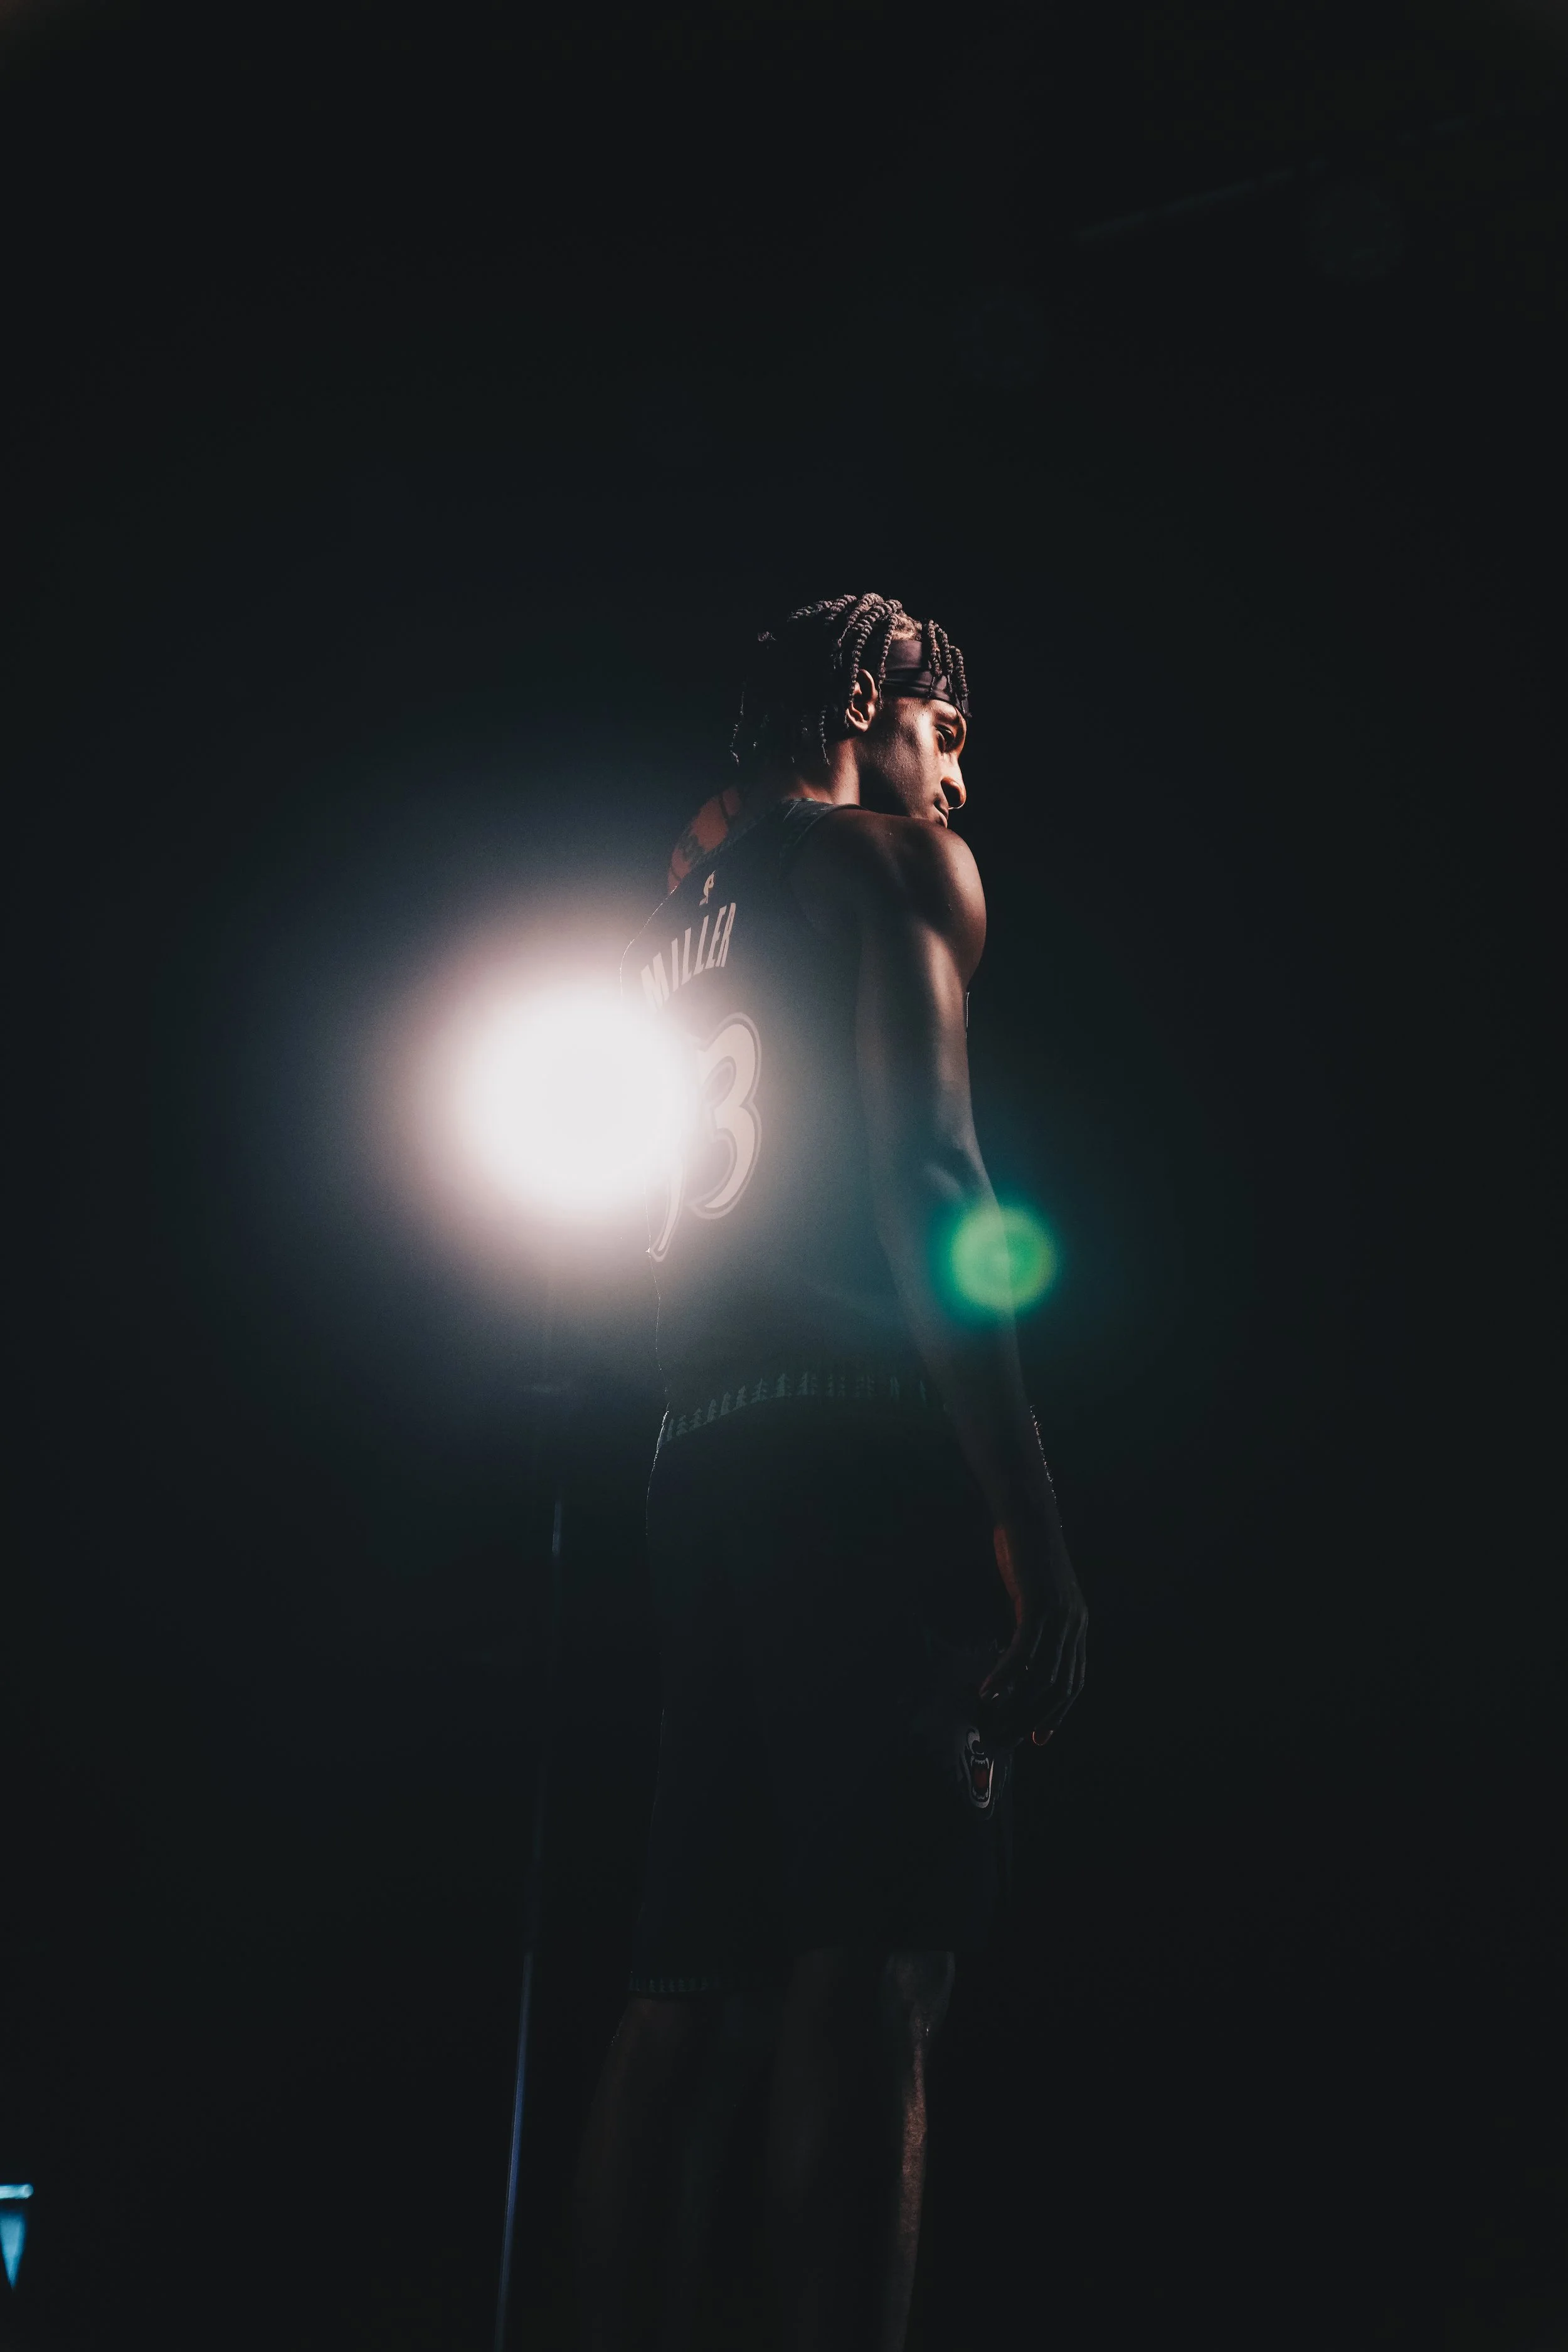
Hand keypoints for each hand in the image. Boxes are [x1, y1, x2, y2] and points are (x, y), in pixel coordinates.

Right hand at [976, 1520, 1086, 1748]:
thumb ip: (1037, 1622)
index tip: (1039, 1737)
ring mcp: (1058, 1616)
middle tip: (1008, 1737)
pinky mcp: (1037, 1605)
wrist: (1028, 1514)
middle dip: (1033, 1717)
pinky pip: (1021, 1652)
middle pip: (1058, 1685)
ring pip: (1040, 1675)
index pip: (1073, 1681)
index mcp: (1078, 1624)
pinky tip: (987, 1691)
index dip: (1057, 1712)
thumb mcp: (1038, 1593)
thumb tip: (1020, 1651)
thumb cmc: (1026, 1551)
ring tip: (992, 1720)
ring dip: (1015, 1703)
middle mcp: (1074, 1624)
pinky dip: (1004, 1676)